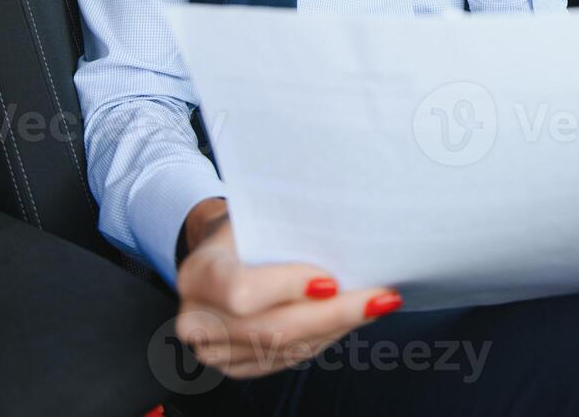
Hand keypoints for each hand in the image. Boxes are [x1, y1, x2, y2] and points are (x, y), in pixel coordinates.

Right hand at [174, 200, 401, 378]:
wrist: (222, 251)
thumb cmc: (248, 226)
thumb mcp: (259, 212)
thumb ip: (289, 225)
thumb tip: (348, 228)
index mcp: (197, 273)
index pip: (241, 291)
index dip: (287, 289)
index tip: (331, 281)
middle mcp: (197, 319)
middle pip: (273, 329)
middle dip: (334, 314)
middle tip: (381, 298)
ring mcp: (215, 350)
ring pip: (286, 349)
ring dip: (338, 327)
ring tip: (377, 304)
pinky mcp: (238, 366)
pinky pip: (288, 359)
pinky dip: (325, 338)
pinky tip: (352, 319)